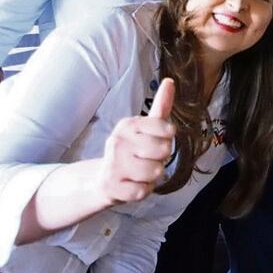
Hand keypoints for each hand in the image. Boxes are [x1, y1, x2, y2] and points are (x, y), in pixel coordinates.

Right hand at [97, 78, 175, 205]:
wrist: (102, 179)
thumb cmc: (131, 150)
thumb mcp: (145, 127)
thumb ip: (161, 106)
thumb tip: (170, 81)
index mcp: (128, 124)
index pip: (167, 129)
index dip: (167, 139)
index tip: (155, 141)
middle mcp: (118, 141)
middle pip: (164, 150)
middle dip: (160, 159)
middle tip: (145, 159)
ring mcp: (113, 164)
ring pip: (156, 171)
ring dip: (152, 176)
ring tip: (139, 173)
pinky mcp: (112, 187)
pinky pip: (144, 191)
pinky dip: (143, 190)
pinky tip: (132, 184)